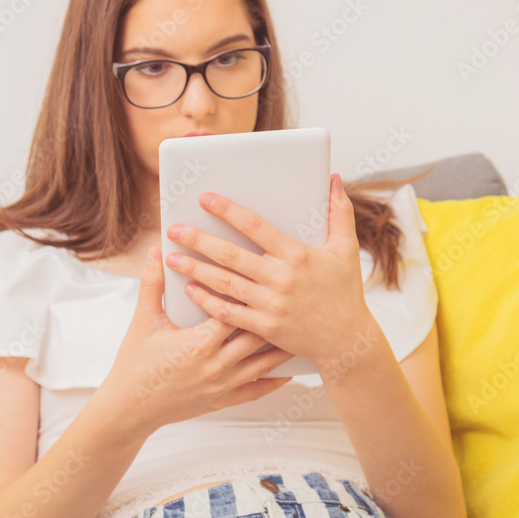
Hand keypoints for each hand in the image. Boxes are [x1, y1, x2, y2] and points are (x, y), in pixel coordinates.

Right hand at [95, 246, 295, 437]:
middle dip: (275, 316)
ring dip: (282, 347)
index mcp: (199, 342)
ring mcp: (222, 385)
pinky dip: (275, 381)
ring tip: (300, 329)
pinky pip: (256, 391)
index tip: (266, 276)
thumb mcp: (143, 322)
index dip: (250, 292)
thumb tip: (156, 251)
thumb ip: (152, 284)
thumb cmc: (135, 364)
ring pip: (263, 364)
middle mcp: (216, 364)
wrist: (129, 409)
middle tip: (295, 298)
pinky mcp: (222, 401)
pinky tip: (289, 372)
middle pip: (257, 335)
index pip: (234, 310)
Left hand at [164, 173, 378, 366]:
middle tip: (173, 229)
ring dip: (194, 268)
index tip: (205, 199)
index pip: (255, 226)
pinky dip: (206, 301)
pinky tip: (189, 289)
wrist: (346, 339)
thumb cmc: (345, 291)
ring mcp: (270, 305)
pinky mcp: (264, 327)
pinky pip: (228, 313)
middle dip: (198, 239)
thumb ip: (339, 212)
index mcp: (297, 255)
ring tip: (171, 257)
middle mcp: (280, 279)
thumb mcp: (346, 249)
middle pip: (230, 254)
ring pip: (223, 282)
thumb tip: (333, 178)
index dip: (227, 210)